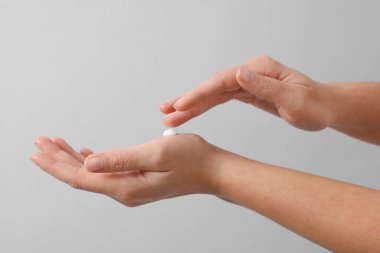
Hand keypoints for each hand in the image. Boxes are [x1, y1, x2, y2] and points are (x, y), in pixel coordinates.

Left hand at [30, 135, 221, 206]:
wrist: (212, 171)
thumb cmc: (191, 160)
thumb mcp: (155, 153)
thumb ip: (120, 159)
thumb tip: (88, 162)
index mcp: (125, 186)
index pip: (81, 177)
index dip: (56, 164)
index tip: (37, 151)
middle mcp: (124, 191)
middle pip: (83, 177)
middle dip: (58, 159)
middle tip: (40, 142)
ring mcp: (131, 187)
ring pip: (93, 174)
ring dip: (73, 159)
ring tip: (55, 144)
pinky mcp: (137, 181)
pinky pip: (107, 172)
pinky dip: (92, 160)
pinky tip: (85, 153)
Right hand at [161, 55, 332, 130]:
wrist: (324, 107)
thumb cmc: (314, 105)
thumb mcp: (294, 99)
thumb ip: (265, 86)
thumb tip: (238, 73)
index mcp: (259, 69)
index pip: (222, 81)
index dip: (200, 93)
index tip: (181, 105)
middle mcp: (249, 72)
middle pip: (212, 87)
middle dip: (188, 99)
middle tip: (165, 111)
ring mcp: (247, 81)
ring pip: (213, 94)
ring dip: (191, 104)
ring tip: (170, 114)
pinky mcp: (246, 92)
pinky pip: (220, 100)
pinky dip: (204, 106)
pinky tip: (191, 111)